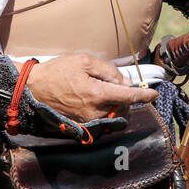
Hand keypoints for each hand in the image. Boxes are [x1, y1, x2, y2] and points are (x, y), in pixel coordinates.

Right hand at [27, 52, 157, 121]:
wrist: (34, 88)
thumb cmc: (58, 72)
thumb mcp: (85, 61)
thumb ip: (108, 71)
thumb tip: (124, 81)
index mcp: (97, 94)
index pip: (129, 97)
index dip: (144, 96)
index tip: (154, 94)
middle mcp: (95, 112)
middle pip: (123, 107)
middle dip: (126, 97)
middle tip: (115, 83)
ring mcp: (88, 122)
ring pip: (114, 115)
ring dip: (116, 105)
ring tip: (102, 91)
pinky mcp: (82, 127)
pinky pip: (103, 121)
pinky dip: (106, 112)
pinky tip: (98, 102)